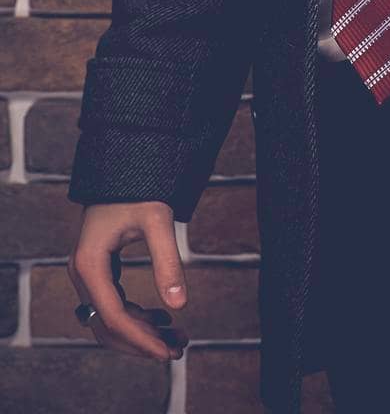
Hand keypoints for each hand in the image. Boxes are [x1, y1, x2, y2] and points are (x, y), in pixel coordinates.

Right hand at [67, 201, 189, 362]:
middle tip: (178, 349)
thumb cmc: (140, 187)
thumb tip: (181, 305)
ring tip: (177, 338)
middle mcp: (82, 273)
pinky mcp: (98, 269)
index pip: (113, 316)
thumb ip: (168, 261)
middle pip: (107, 324)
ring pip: (109, 318)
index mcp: (90, 264)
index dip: (140, 339)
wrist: (125, 164)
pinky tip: (162, 318)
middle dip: (142, 341)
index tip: (166, 352)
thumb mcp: (158, 222)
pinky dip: (136, 316)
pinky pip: (112, 304)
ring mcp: (87, 272)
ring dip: (140, 331)